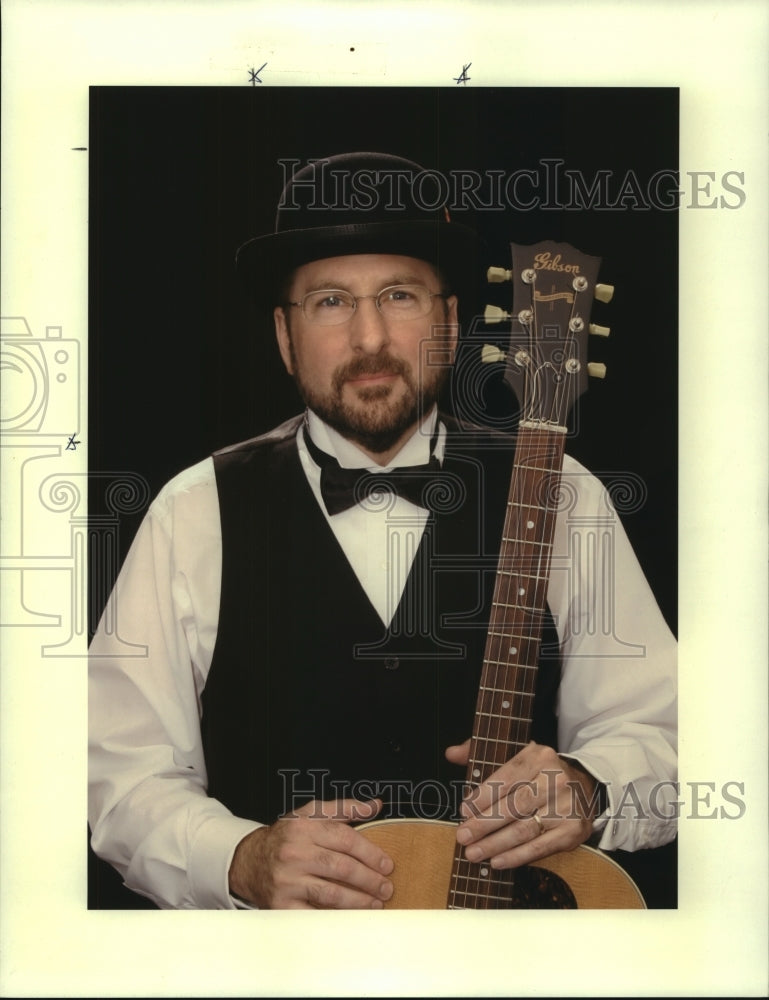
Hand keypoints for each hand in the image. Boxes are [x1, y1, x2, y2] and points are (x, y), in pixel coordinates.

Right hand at [228, 797, 393, 908]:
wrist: (249, 860)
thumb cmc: (286, 837)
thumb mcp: (311, 813)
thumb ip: (344, 808)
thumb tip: (374, 805)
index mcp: (304, 828)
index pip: (345, 839)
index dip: (370, 853)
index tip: (387, 864)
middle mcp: (294, 853)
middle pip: (341, 868)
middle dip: (369, 880)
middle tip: (386, 887)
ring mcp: (287, 880)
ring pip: (330, 893)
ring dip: (358, 901)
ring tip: (375, 903)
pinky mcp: (281, 904)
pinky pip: (314, 914)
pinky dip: (335, 917)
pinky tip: (350, 916)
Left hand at [445, 740, 599, 869]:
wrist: (582, 787)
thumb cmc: (537, 774)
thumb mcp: (514, 754)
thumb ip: (480, 752)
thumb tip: (451, 753)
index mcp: (539, 756)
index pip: (506, 778)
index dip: (482, 796)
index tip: (463, 810)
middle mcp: (556, 779)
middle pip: (513, 806)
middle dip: (483, 824)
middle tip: (462, 836)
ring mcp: (566, 806)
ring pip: (524, 829)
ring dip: (495, 844)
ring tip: (473, 852)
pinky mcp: (573, 830)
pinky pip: (540, 847)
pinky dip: (516, 857)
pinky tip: (497, 860)